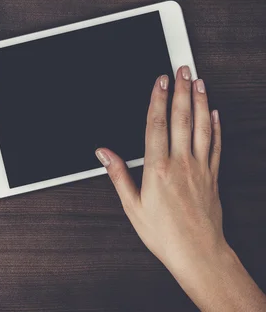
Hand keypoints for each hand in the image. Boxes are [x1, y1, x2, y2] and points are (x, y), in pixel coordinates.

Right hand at [97, 66, 265, 310]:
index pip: (157, 125)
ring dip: (201, 101)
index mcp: (158, 168)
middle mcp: (181, 163)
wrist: (198, 253)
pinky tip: (215, 113)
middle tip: (183, 68)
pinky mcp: (213, 176)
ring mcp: (200, 168)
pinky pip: (216, 145)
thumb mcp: (132, 206)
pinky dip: (216, 126)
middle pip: (182, 118)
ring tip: (199, 81)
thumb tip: (104, 153)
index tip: (160, 80)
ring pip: (203, 126)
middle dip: (182, 90)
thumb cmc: (164, 233)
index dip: (158, 99)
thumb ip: (118, 175)